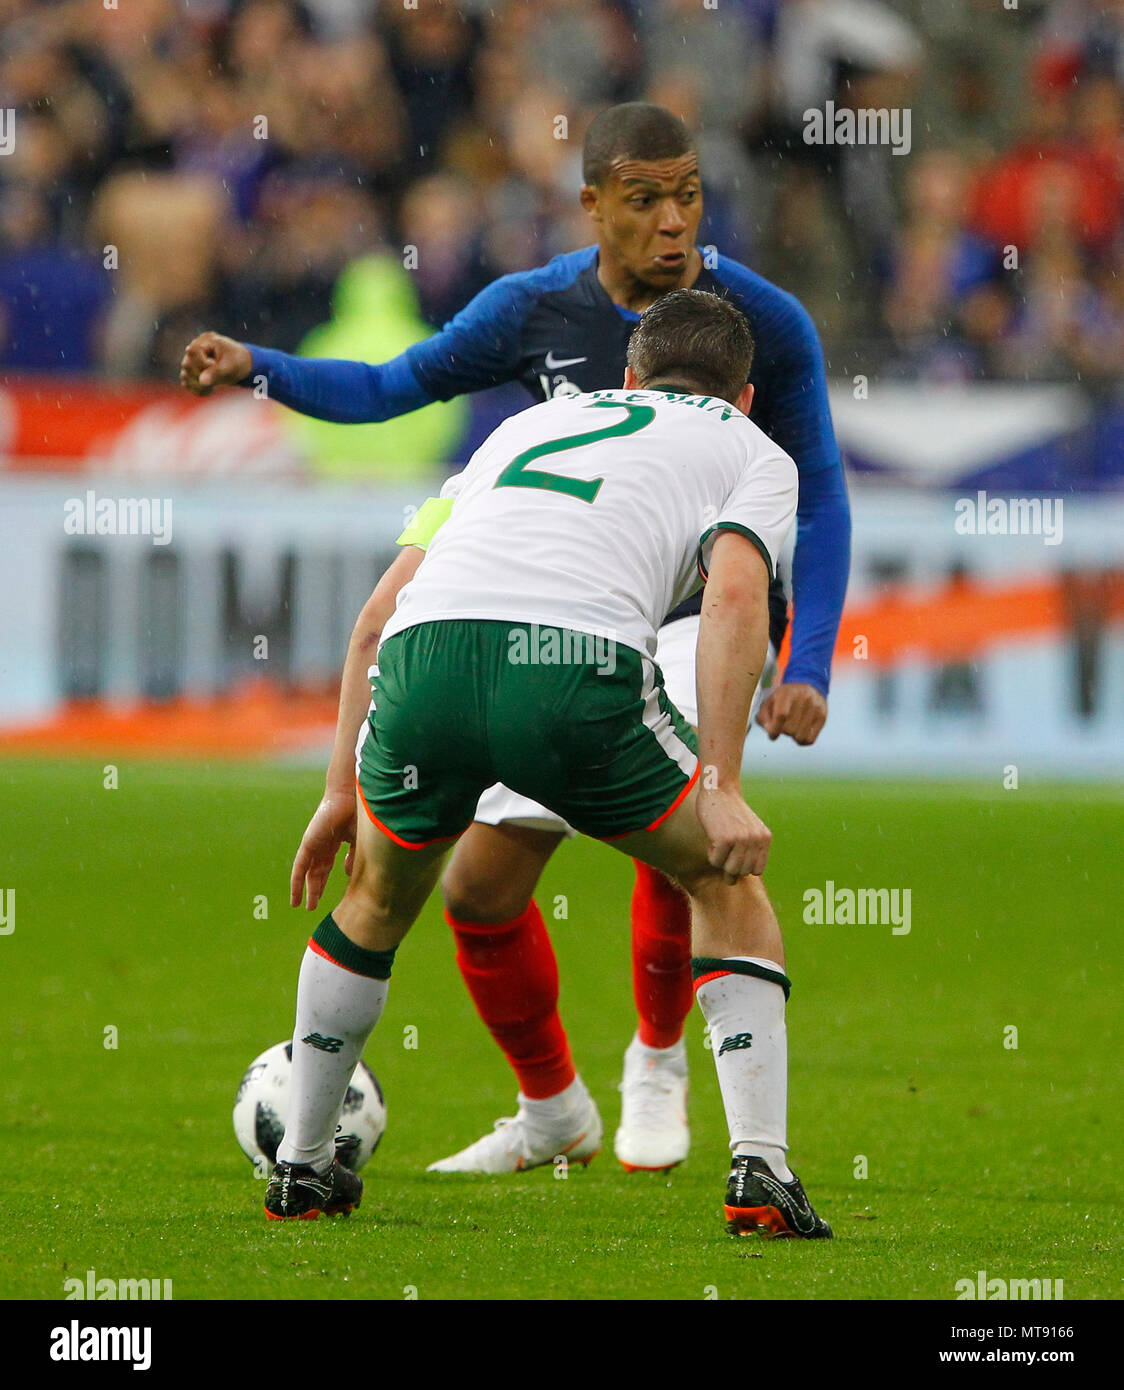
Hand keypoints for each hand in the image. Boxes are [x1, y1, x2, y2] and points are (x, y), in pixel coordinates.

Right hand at [180, 331, 252, 395]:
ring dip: (198, 385)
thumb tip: (201, 381)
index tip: (214, 366)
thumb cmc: (238, 361)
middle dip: (202, 376)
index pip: (193, 352)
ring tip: (212, 387)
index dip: (202, 364)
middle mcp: (195, 349)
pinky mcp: (192, 372)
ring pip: (185, 375)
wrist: (241, 366)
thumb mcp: (230, 365)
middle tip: (217, 379)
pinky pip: (187, 383)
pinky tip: (209, 390)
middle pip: (187, 364)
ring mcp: (192, 361)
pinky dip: (197, 389)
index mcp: (205, 340)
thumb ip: (216, 372)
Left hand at [290, 788, 357, 910]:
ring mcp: (314, 844)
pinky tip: (296, 895)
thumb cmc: (358, 814)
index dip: (323, 881)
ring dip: (305, 889)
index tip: (322, 895)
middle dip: (314, 889)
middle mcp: (322, 844)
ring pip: (307, 872)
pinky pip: (300, 867)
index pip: (326, 866)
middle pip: (316, 871)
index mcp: (333, 842)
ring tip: (301, 905)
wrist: (351, 797)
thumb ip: (354, 857)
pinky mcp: (308, 844)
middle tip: (312, 906)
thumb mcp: (359, 841)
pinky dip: (297, 882)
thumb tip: (347, 873)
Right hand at [696, 783, 771, 881]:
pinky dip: (711, 853)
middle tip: (722, 851)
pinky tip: (712, 838)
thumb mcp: (748, 829)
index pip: (756, 870)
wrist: (720, 788)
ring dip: (720, 861)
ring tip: (718, 846)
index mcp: (765, 838)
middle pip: (742, 872)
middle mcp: (756, 840)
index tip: (733, 857)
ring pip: (729, 869)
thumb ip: (748, 850)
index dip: (743, 867)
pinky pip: (715, 861)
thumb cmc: (730, 811)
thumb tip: (733, 881)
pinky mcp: (724, 839)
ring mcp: (741, 840)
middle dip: (729, 866)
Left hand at [755, 682, 826, 745]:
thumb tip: (770, 732)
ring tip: (792, 727)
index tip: (772, 735)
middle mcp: (804, 698)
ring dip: (793, 736)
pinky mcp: (822, 717)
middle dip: (783, 731)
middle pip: (790, 729)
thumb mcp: (769, 702)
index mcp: (787, 693)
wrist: (807, 685)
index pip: (781, 715)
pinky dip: (802, 740)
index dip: (774, 729)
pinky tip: (800, 732)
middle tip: (783, 725)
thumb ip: (763, 717)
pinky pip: (810, 740)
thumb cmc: (783, 698)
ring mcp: (815, 707)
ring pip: (800, 737)